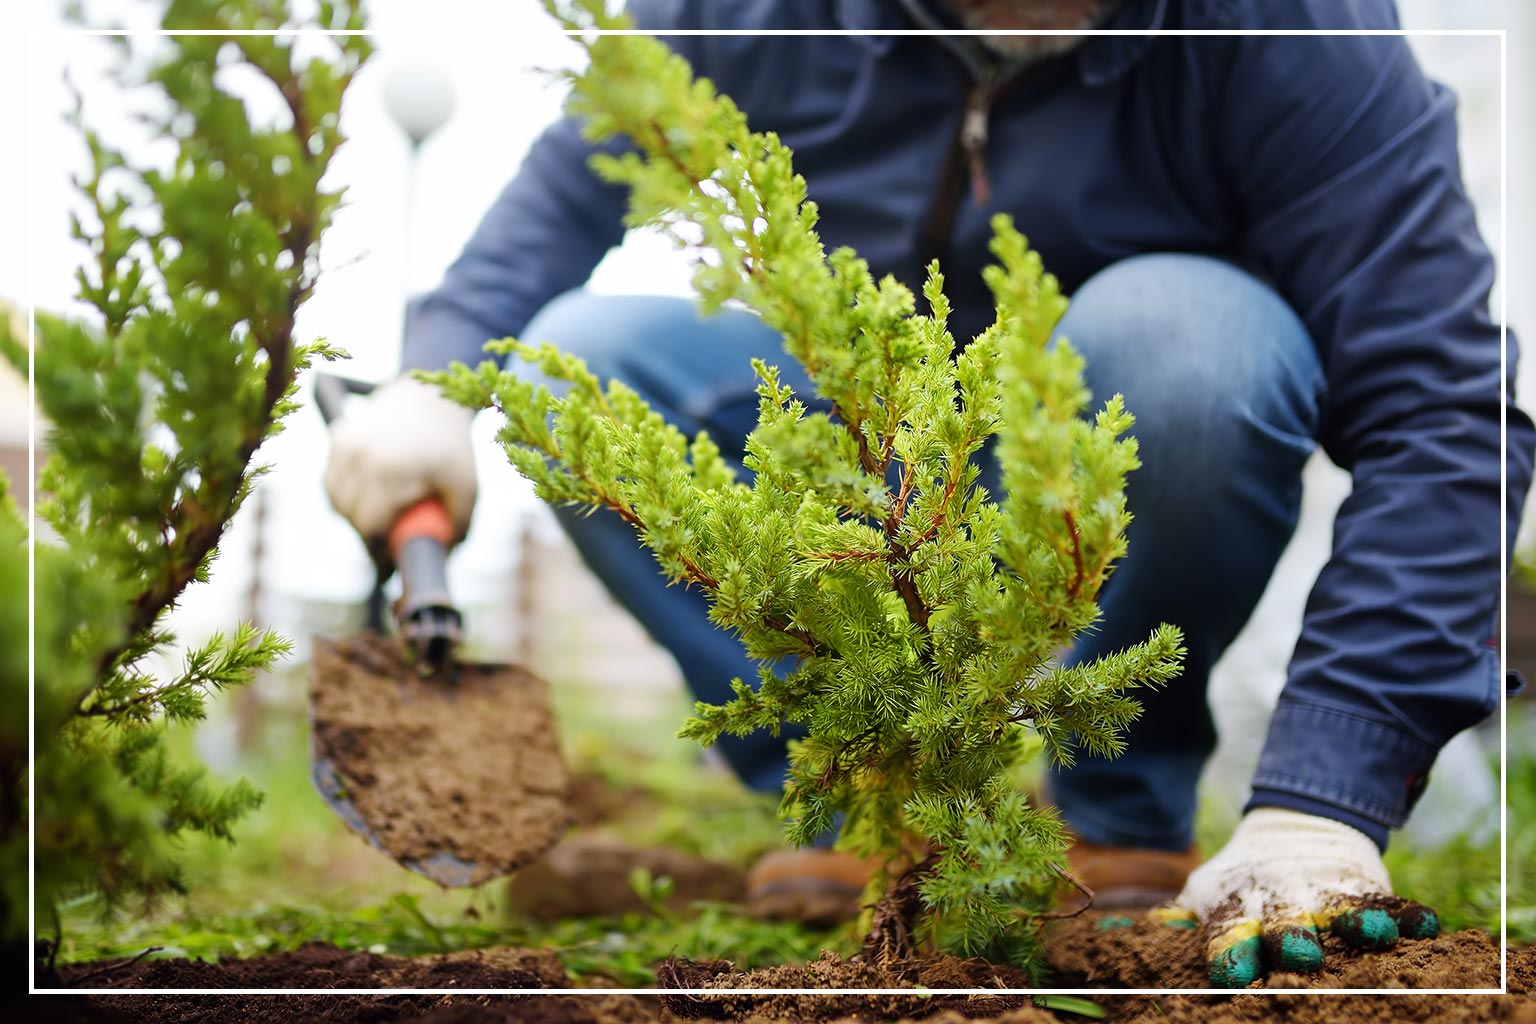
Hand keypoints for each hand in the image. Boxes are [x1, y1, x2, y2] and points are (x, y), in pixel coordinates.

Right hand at [322, 375, 477, 568]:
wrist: (432, 398)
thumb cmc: (452, 448)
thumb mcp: (466, 488)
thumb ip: (457, 527)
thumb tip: (440, 558)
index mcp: (391, 470)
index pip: (370, 527)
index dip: (379, 553)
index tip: (390, 566)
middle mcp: (361, 455)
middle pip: (352, 517)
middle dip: (369, 538)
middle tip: (389, 545)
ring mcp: (345, 444)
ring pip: (336, 502)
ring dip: (354, 517)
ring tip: (382, 517)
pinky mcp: (337, 437)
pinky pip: (332, 482)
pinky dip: (345, 495)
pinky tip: (368, 494)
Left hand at [1152, 808, 1438, 987]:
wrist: (1294, 828)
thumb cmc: (1243, 883)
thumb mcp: (1207, 894)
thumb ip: (1176, 919)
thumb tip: (1121, 935)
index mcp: (1239, 912)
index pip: (1230, 935)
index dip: (1229, 953)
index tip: (1229, 973)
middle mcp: (1283, 906)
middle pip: (1285, 927)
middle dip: (1290, 940)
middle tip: (1298, 954)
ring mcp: (1326, 896)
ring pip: (1341, 913)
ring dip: (1355, 924)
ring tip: (1371, 934)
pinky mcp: (1365, 890)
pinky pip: (1391, 905)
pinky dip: (1407, 915)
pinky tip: (1425, 925)